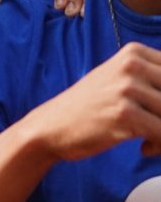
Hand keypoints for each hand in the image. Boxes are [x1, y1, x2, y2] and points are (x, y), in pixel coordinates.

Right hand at [23, 42, 160, 160]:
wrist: (50, 128)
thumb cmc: (90, 109)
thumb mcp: (120, 82)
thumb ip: (154, 81)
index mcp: (135, 53)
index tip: (156, 111)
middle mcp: (133, 65)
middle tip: (155, 129)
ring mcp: (128, 88)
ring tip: (150, 140)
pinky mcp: (125, 115)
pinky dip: (159, 146)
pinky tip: (143, 148)